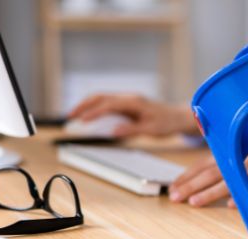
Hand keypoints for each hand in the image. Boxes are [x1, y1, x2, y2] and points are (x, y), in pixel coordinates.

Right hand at [68, 94, 197, 136]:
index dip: (95, 113)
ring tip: (73, 117)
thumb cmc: (166, 122)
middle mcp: (128, 98)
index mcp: (134, 102)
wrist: (177, 117)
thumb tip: (115, 132)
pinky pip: (106, 105)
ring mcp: (126, 101)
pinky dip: (94, 109)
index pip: (109, 105)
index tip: (83, 121)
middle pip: (100, 97)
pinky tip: (87, 118)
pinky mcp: (126, 106)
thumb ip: (132, 130)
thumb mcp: (151, 130)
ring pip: (101, 99)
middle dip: (83, 105)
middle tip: (70, 116)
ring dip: (86, 106)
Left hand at [169, 150, 247, 206]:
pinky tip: (231, 205)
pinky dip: (243, 198)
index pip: (205, 164)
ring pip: (230, 183)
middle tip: (175, 197)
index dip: (188, 176)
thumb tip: (197, 181)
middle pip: (213, 173)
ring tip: (194, 202)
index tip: (173, 187)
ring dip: (211, 193)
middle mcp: (244, 162)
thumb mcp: (245, 163)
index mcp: (235, 154)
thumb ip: (224, 169)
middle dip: (192, 186)